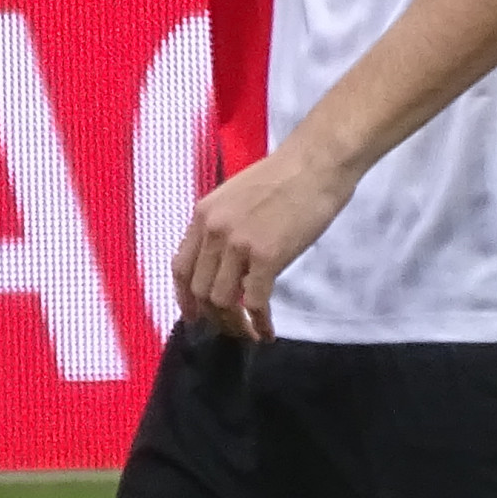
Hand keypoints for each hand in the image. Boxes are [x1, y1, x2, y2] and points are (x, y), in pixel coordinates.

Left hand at [173, 140, 356, 341]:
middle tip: (228, 328)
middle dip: (212, 316)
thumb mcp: (236, 196)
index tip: (194, 315)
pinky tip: (267, 333)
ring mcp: (239, 244)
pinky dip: (259, 324)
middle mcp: (214, 231)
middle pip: (200, 289)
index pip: (180, 266)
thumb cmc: (284, 176)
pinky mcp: (267, 257)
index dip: (184, 297)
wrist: (316, 163)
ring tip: (247, 333)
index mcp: (204, 215)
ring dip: (233, 324)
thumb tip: (222, 262)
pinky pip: (255, 303)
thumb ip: (222, 227)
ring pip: (222, 301)